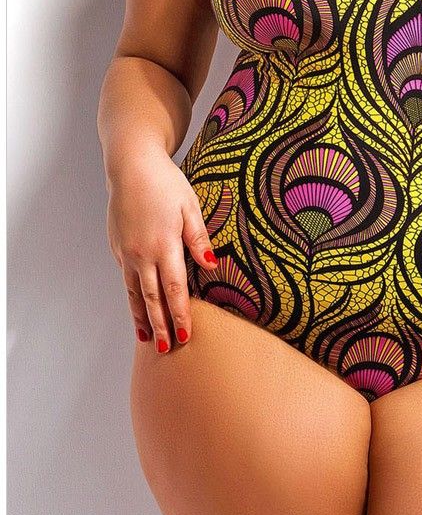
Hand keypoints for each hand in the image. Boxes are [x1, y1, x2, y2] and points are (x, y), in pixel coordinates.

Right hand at [105, 147, 218, 351]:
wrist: (130, 165)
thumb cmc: (165, 182)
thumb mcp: (189, 207)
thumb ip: (199, 239)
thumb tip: (211, 267)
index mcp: (164, 245)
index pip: (174, 289)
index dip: (180, 315)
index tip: (186, 336)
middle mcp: (141, 254)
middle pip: (151, 298)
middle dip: (160, 325)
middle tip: (166, 349)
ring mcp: (126, 251)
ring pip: (133, 292)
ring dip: (141, 317)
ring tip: (146, 338)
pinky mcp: (117, 246)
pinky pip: (126, 278)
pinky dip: (131, 296)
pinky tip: (136, 305)